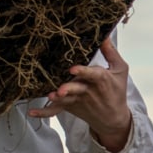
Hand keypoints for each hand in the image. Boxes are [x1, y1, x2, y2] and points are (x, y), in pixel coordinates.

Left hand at [29, 37, 131, 152]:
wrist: (114, 119)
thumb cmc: (116, 90)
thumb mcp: (119, 70)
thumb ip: (111, 52)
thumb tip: (104, 34)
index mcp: (100, 79)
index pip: (91, 75)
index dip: (83, 72)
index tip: (73, 69)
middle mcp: (87, 90)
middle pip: (76, 88)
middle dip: (68, 88)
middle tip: (60, 89)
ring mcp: (77, 100)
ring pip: (66, 99)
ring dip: (57, 99)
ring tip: (50, 96)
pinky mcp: (70, 106)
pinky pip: (55, 110)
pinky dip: (44, 112)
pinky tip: (32, 112)